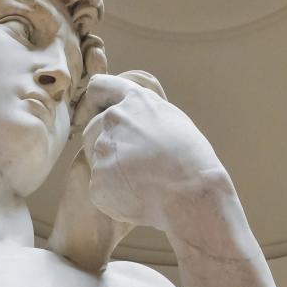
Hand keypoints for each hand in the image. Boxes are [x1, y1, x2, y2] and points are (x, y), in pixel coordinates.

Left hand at [80, 73, 226, 231]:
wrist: (192, 195)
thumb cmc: (193, 161)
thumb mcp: (175, 122)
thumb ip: (145, 115)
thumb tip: (134, 122)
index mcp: (135, 101)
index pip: (100, 87)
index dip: (97, 101)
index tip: (98, 112)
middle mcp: (114, 119)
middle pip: (92, 129)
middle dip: (108, 145)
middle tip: (135, 165)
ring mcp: (103, 149)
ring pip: (97, 160)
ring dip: (112, 170)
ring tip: (143, 184)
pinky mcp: (98, 179)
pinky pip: (100, 188)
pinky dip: (114, 196)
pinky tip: (139, 199)